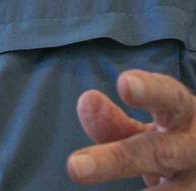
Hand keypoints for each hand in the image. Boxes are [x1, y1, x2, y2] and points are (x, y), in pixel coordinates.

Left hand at [68, 70, 195, 186]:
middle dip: (117, 160)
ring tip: (87, 176)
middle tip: (75, 167)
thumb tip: (87, 100)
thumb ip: (116, 123)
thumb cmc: (175, 143)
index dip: (149, 90)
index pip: (169, 97)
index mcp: (186, 116)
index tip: (124, 83)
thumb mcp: (151, 130)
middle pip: (160, 153)